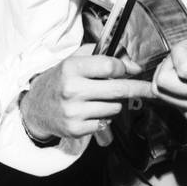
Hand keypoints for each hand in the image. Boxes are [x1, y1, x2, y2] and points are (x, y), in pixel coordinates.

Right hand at [20, 45, 151, 140]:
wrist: (35, 108)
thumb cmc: (59, 81)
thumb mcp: (75, 61)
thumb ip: (103, 56)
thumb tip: (132, 65)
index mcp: (71, 68)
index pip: (110, 66)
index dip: (124, 68)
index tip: (131, 70)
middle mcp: (72, 89)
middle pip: (118, 89)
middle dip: (139, 88)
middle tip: (151, 89)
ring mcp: (74, 111)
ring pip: (115, 107)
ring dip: (114, 103)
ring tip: (99, 99)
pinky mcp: (76, 129)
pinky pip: (105, 122)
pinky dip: (103, 117)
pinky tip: (90, 112)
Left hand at [151, 2, 186, 129]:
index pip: (183, 66)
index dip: (179, 49)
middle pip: (164, 81)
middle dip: (166, 62)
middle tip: (179, 56)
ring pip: (160, 92)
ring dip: (164, 75)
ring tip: (178, 67)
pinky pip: (170, 101)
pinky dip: (171, 88)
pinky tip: (184, 81)